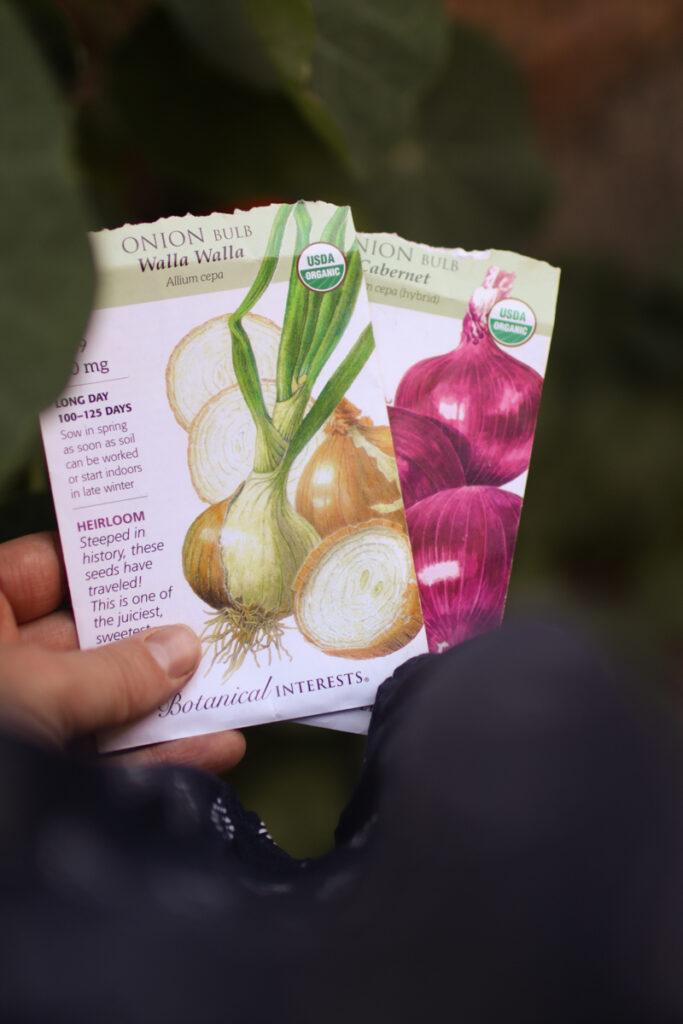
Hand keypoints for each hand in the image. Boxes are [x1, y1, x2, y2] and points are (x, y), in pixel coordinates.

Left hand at [0, 532, 244, 771]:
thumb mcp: (34, 690)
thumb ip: (112, 671)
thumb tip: (181, 649)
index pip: (44, 568)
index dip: (108, 563)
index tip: (171, 564)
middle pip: (84, 637)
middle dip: (153, 640)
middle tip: (212, 630)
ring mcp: (18, 720)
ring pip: (99, 703)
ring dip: (166, 705)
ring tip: (229, 693)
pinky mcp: (37, 778)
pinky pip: (99, 760)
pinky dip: (150, 759)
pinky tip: (207, 749)